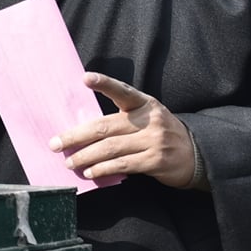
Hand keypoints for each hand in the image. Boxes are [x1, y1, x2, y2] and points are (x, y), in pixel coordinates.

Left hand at [50, 73, 197, 186]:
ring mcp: (154, 140)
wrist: (195, 155)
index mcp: (145, 103)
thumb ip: (121, 120)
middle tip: (56, 144)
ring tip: (69, 162)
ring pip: (110, 148)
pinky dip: (103, 169)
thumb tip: (82, 132)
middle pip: (105, 126)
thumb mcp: (147, 118)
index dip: (104, 83)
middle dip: (76, 136)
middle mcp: (149, 119)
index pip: (122, 90)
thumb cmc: (160, 134)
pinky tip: (90, 172)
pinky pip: (122, 164)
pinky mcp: (155, 161)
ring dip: (85, 156)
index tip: (84, 78)